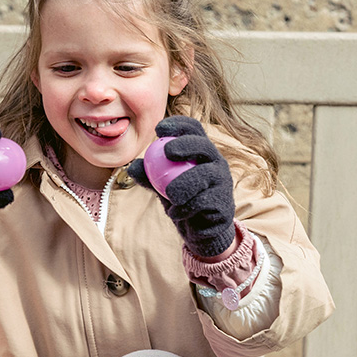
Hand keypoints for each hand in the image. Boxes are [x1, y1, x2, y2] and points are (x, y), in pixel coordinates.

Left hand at [127, 115, 235, 257]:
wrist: (199, 231)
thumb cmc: (180, 200)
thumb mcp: (161, 186)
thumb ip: (149, 176)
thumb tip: (131, 166)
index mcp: (201, 153)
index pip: (194, 130)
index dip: (179, 125)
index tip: (158, 129)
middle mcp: (216, 163)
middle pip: (204, 145)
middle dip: (186, 144)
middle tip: (167, 151)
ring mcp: (223, 182)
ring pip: (205, 175)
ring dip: (183, 184)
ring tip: (170, 196)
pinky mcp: (224, 202)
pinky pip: (204, 200)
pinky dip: (185, 207)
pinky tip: (175, 213)